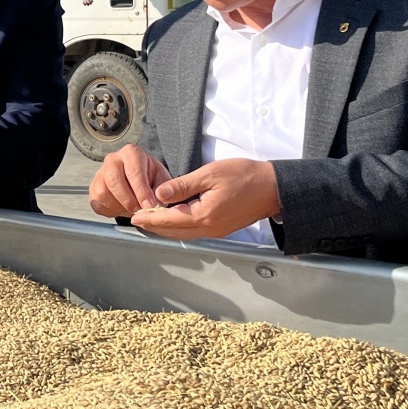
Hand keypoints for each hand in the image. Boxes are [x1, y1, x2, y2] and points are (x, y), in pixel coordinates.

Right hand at [89, 144, 172, 217]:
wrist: (139, 178)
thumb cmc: (151, 176)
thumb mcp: (161, 179)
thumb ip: (161, 191)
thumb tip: (155, 204)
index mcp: (131, 153)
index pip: (134, 171)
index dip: (142, 192)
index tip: (149, 206)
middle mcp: (113, 159)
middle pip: (114, 181)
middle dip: (128, 201)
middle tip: (139, 211)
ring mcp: (100, 173)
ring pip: (102, 193)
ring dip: (118, 207)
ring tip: (132, 210)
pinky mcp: (93, 187)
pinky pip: (97, 203)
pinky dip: (109, 211)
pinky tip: (122, 209)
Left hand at [130, 158, 280, 239]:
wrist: (273, 188)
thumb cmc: (245, 176)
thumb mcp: (210, 174)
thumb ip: (183, 185)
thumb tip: (159, 193)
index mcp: (204, 215)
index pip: (169, 220)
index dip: (150, 218)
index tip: (134, 217)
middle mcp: (208, 228)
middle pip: (174, 231)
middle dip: (154, 226)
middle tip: (137, 220)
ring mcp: (216, 231)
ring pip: (183, 233)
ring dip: (166, 228)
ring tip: (151, 220)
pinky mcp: (221, 228)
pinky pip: (194, 231)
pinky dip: (179, 226)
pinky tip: (173, 218)